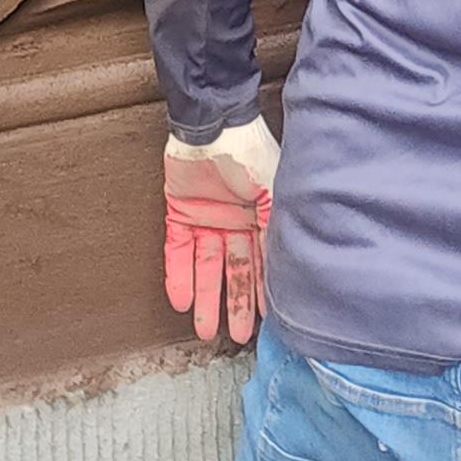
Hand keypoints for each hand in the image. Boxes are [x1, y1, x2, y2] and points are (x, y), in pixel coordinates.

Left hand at [162, 115, 280, 343]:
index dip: (263, 292)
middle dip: (235, 303)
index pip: (262, 262)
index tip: (265, 323)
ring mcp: (207, 219)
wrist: (212, 123)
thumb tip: (283, 267)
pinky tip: (179, 301)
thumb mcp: (273, 191)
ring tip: (205, 331)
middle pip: (235, 270)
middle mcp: (234, 223)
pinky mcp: (179, 214)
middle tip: (236, 336)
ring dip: (206, 298)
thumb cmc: (249, 151)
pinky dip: (178, 276)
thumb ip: (274, 227)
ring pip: (206, 268)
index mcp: (260, 217)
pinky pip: (177, 252)